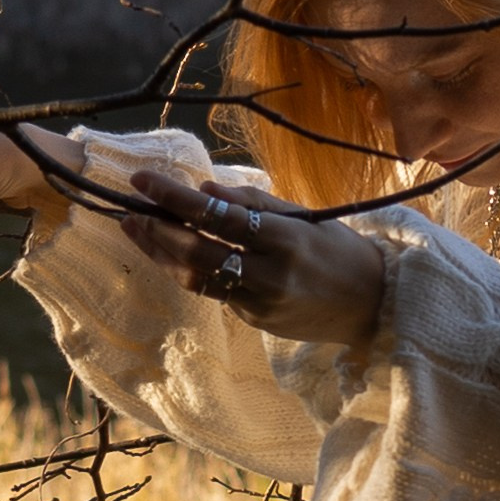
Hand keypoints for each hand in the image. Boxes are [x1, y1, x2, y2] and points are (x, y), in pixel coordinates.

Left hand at [118, 166, 385, 348]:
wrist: (371, 304)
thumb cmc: (336, 248)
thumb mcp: (302, 215)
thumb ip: (253, 203)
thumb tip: (204, 191)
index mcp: (285, 239)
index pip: (217, 216)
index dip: (175, 198)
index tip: (143, 179)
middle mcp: (270, 275)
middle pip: (197, 253)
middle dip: (157, 229)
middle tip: (129, 209)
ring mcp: (260, 303)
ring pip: (196, 280)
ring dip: (161, 253)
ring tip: (137, 229)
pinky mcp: (256, 321)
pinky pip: (215, 293)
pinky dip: (190, 270)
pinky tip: (173, 252)